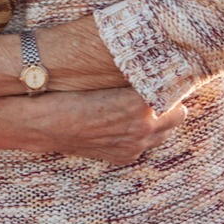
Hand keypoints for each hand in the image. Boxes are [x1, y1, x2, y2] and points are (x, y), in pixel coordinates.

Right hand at [21, 88, 185, 163]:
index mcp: (140, 104)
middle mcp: (143, 127)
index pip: (174, 91)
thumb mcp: (102, 78)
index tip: (166, 73)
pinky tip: (122, 120)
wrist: (45, 123)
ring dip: (157, 117)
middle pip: (179, 113)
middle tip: (153, 87)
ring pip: (165, 131)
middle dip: (168, 100)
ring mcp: (135, 145)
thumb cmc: (68, 92)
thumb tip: (152, 67)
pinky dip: (140, 132)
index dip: (169, 81)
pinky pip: (145, 143)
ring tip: (138, 103)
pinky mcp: (124, 156)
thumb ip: (132, 77)